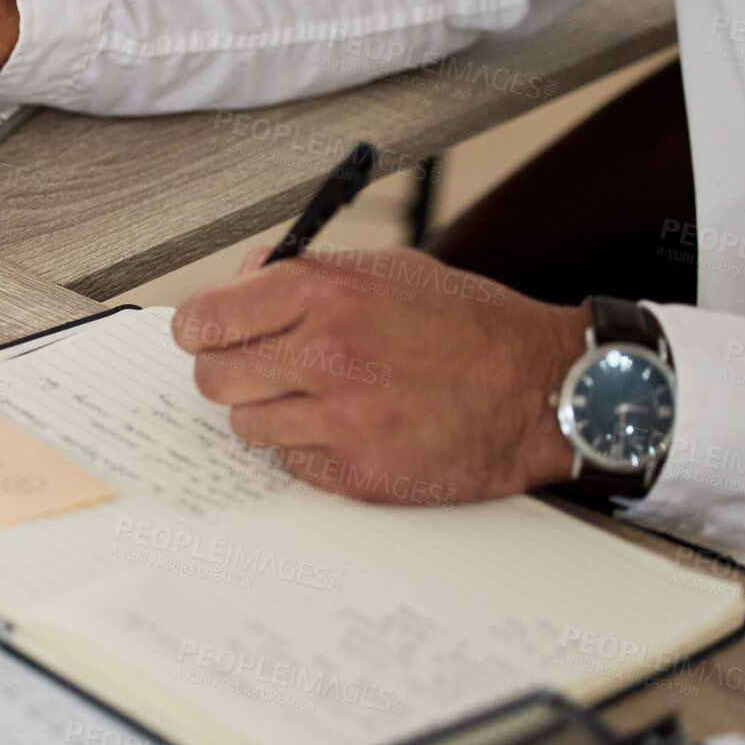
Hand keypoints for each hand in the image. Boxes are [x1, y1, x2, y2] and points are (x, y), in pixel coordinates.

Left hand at [171, 245, 587, 504]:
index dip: (201, 328)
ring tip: (319, 398)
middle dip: (231, 372)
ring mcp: (341, 420)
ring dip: (271, 413)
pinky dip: (310, 450)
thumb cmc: (469, 324)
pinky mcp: (358, 473)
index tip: (208, 333)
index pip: (205, 319)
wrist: (542, 389)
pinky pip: (291, 464)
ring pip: (245, 426)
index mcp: (326, 294)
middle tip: (264, 369)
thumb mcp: (387, 270)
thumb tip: (239, 283)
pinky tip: (350, 429)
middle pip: (213, 378)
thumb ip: (304, 272)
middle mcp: (327, 356)